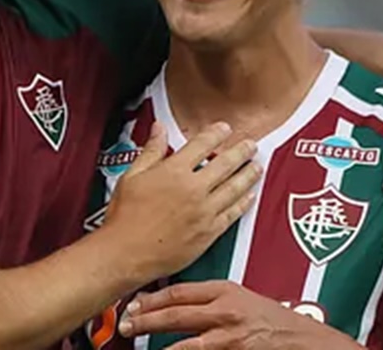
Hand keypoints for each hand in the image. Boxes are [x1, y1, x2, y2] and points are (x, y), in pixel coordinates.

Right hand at [100, 122, 259, 279]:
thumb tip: (159, 129)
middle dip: (241, 151)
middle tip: (251, 145)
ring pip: (234, 187)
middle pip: (225, 163)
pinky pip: (233, 214)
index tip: (224, 129)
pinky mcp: (209, 232)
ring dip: (249, 174)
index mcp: (174, 171)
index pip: (202, 144)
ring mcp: (204, 211)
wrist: (126, 253)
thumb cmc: (125, 217)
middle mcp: (193, 189)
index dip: (216, 133)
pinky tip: (250, 196)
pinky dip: (244, 203)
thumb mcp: (131, 175)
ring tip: (257, 166)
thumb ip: (151, 151)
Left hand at [118, 281, 362, 348]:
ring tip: (137, 341)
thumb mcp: (241, 299)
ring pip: (185, 339)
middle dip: (146, 318)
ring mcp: (230, 334)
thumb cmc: (274, 319)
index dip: (153, 297)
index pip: (180, 290)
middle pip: (176, 312)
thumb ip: (212, 299)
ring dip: (157, 342)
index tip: (134, 302)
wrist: (305, 339)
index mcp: (225, 289)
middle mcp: (225, 309)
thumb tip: (178, 303)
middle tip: (125, 323)